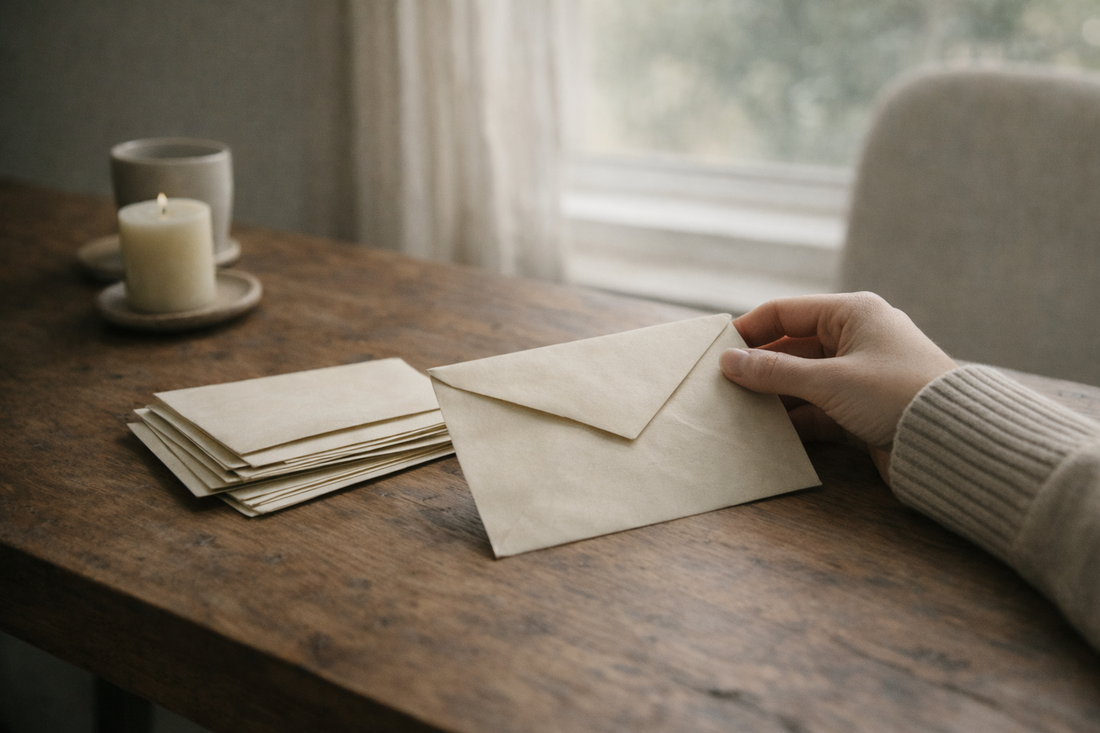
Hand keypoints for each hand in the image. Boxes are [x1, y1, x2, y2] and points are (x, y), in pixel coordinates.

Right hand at [719, 292, 956, 483]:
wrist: (954, 441)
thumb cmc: (898, 394)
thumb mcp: (830, 380)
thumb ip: (775, 371)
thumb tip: (729, 362)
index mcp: (852, 313)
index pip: (786, 312)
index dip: (749, 330)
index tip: (716, 352)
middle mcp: (856, 338)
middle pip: (791, 347)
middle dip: (759, 368)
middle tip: (722, 387)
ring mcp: (859, 375)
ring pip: (802, 380)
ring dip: (774, 396)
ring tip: (738, 411)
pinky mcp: (862, 409)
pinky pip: (817, 408)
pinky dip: (795, 419)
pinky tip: (769, 432)